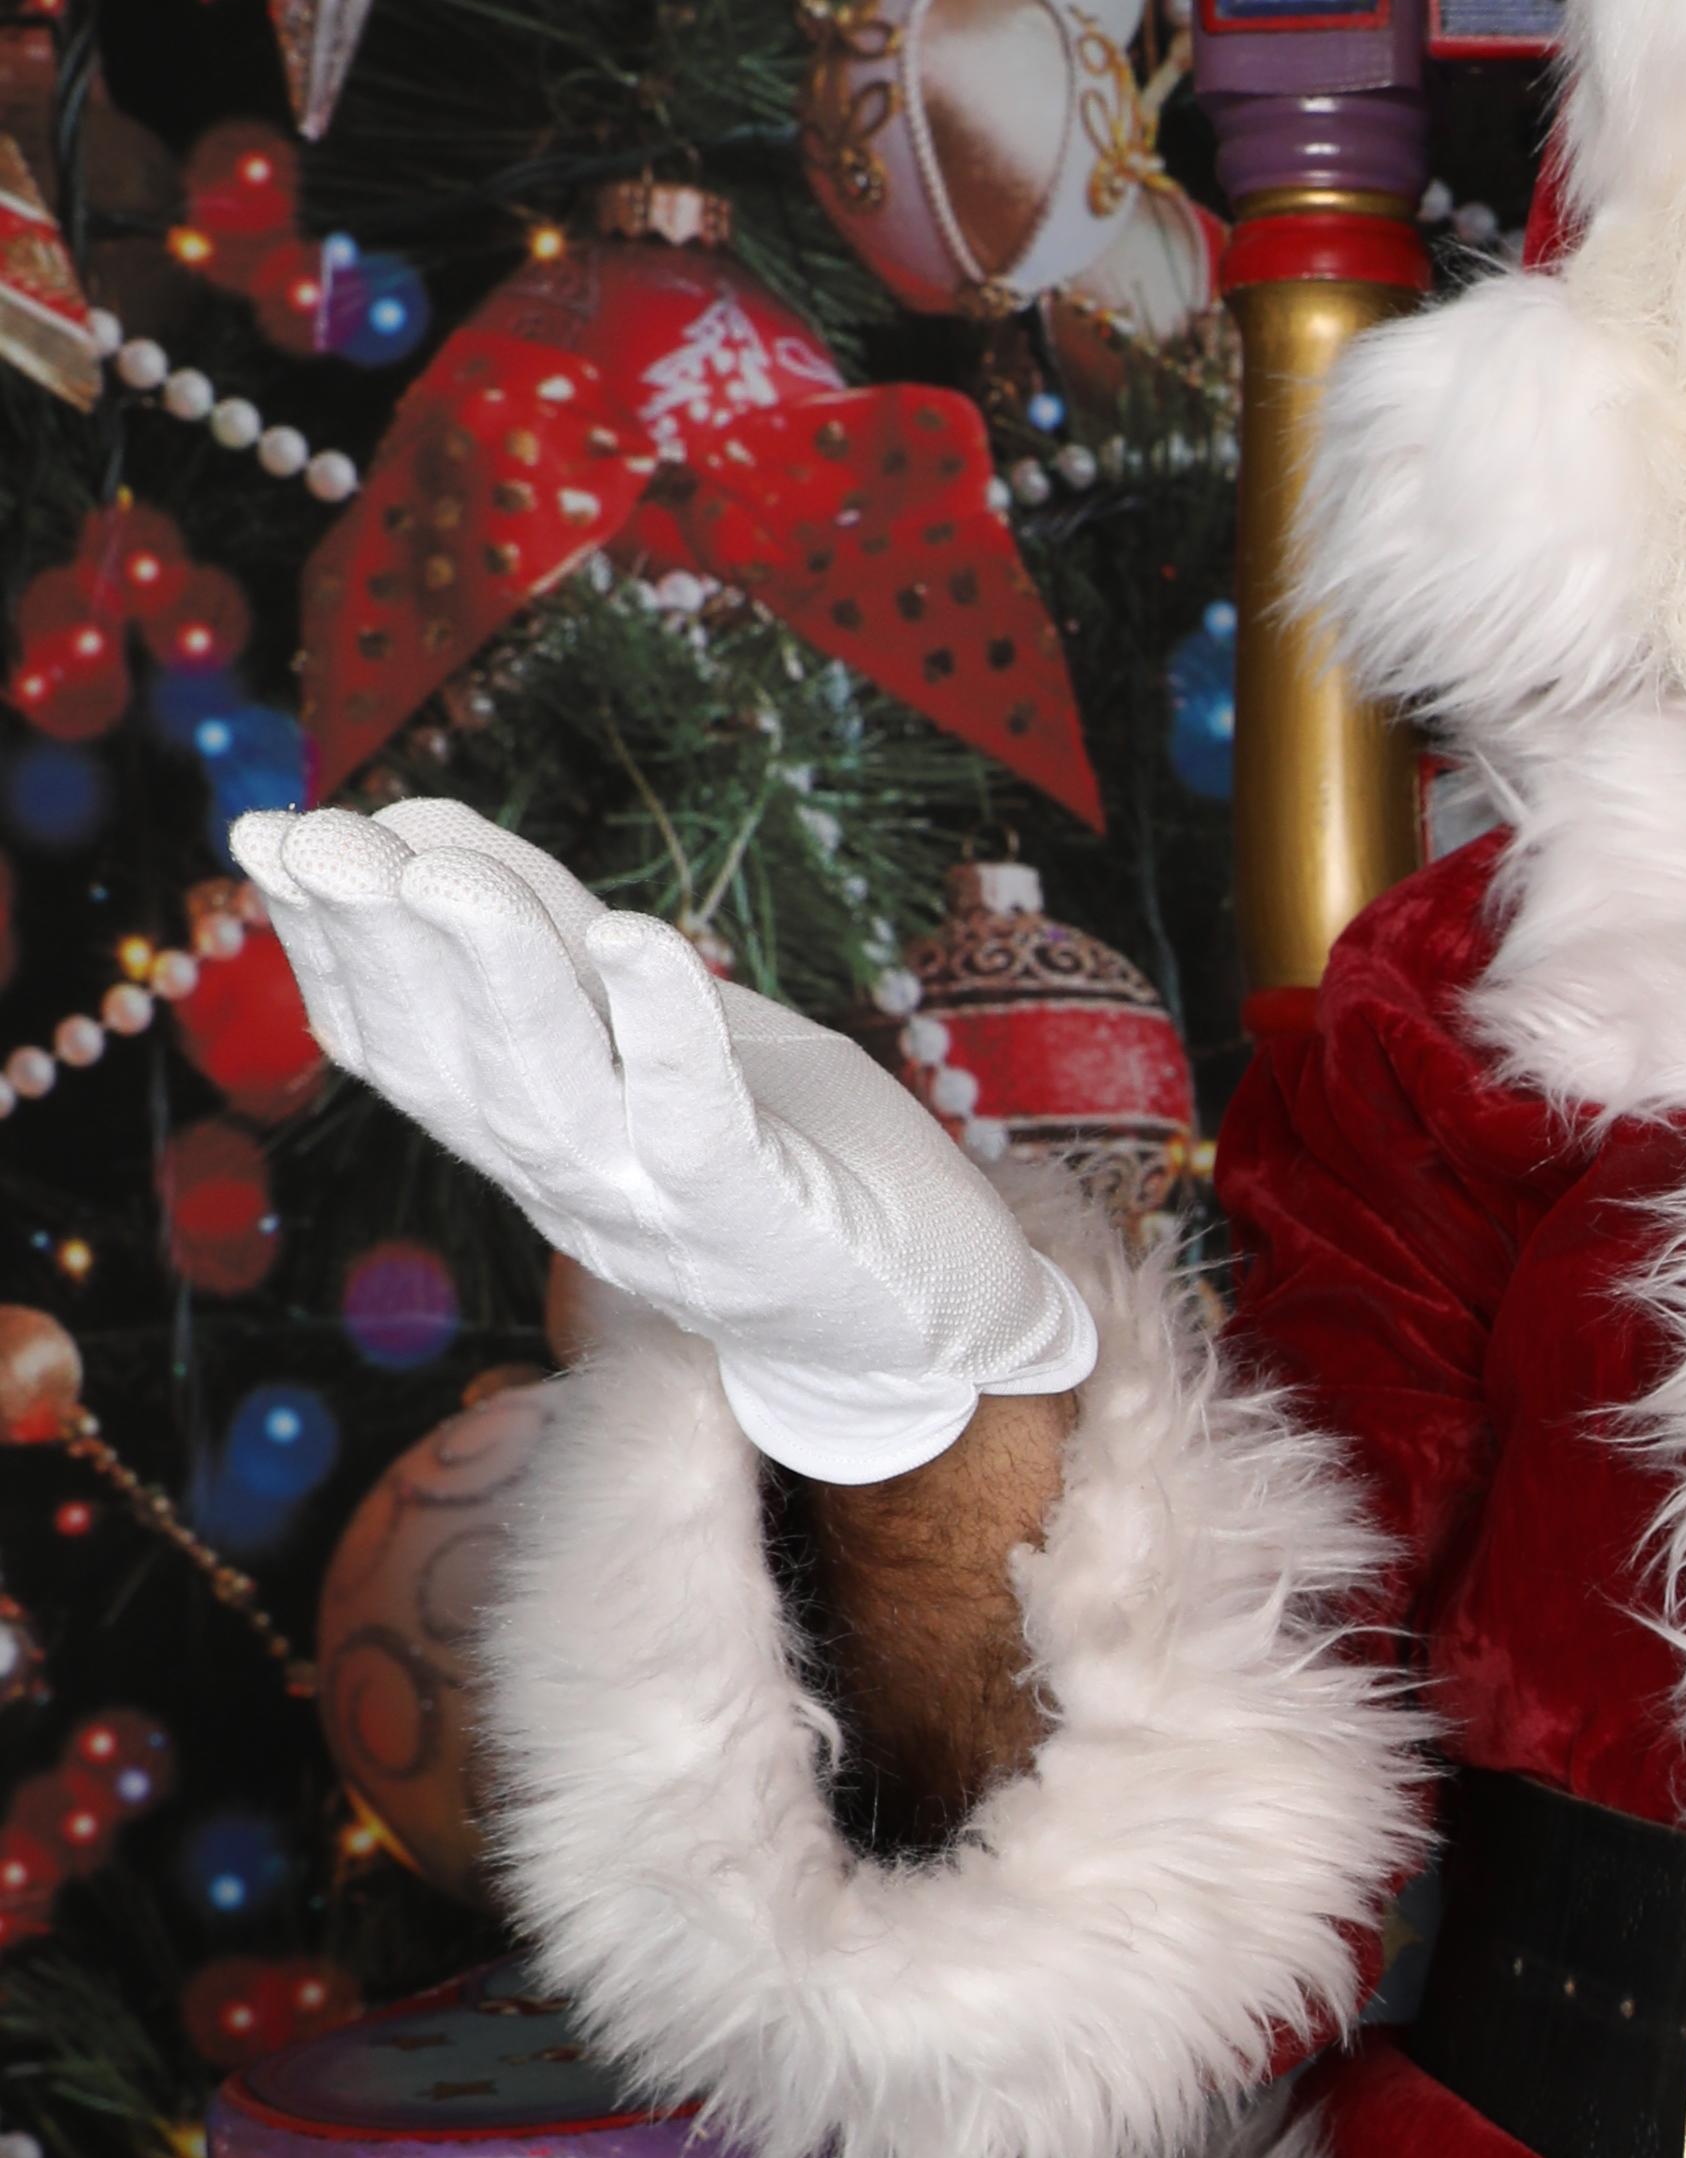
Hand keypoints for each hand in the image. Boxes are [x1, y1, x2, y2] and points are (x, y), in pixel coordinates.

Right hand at [236, 798, 1096, 1487]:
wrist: (939, 1326)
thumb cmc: (803, 1159)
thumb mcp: (673, 1027)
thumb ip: (566, 946)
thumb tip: (434, 831)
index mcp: (539, 1142)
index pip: (403, 1048)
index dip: (331, 948)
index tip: (273, 839)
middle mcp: (573, 1187)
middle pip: (448, 1067)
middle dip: (375, 944)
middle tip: (313, 836)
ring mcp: (661, 1215)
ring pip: (546, 1095)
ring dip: (492, 973)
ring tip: (440, 870)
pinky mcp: (760, 1226)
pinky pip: (696, 1128)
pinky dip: (662, 1032)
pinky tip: (636, 939)